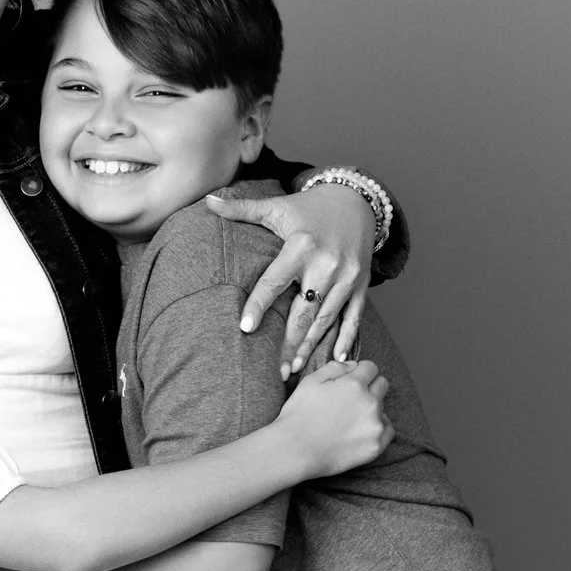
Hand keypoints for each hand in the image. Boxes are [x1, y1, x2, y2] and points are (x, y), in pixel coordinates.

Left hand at [206, 184, 375, 374]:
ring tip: (296, 369)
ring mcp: (348, 276)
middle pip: (304, 309)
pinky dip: (347, 338)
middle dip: (290, 342)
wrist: (356, 201)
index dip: (259, 304)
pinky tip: (337, 360)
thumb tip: (207, 201)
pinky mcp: (362, 285)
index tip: (245, 328)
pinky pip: (355, 316)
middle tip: (277, 370)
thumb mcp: (277, 206)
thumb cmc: (308, 208)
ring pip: (327, 318)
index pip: (275, 280)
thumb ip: (242, 209)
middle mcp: (327, 263)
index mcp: (301, 245)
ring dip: (312, 346)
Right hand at [273, 358, 392, 479]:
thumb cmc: (298, 415)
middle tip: (350, 399)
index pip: (371, 367)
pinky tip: (360, 430)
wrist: (295, 451)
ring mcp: (375, 425)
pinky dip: (378, 427)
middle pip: (382, 384)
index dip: (360, 371)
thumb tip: (353, 365)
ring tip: (349, 418)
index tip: (351, 380)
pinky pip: (388, 429)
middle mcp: (370, 402)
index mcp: (354, 384)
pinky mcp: (376, 445)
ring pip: (383, 407)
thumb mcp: (310, 381)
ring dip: (371, 408)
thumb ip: (335, 368)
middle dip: (369, 387)